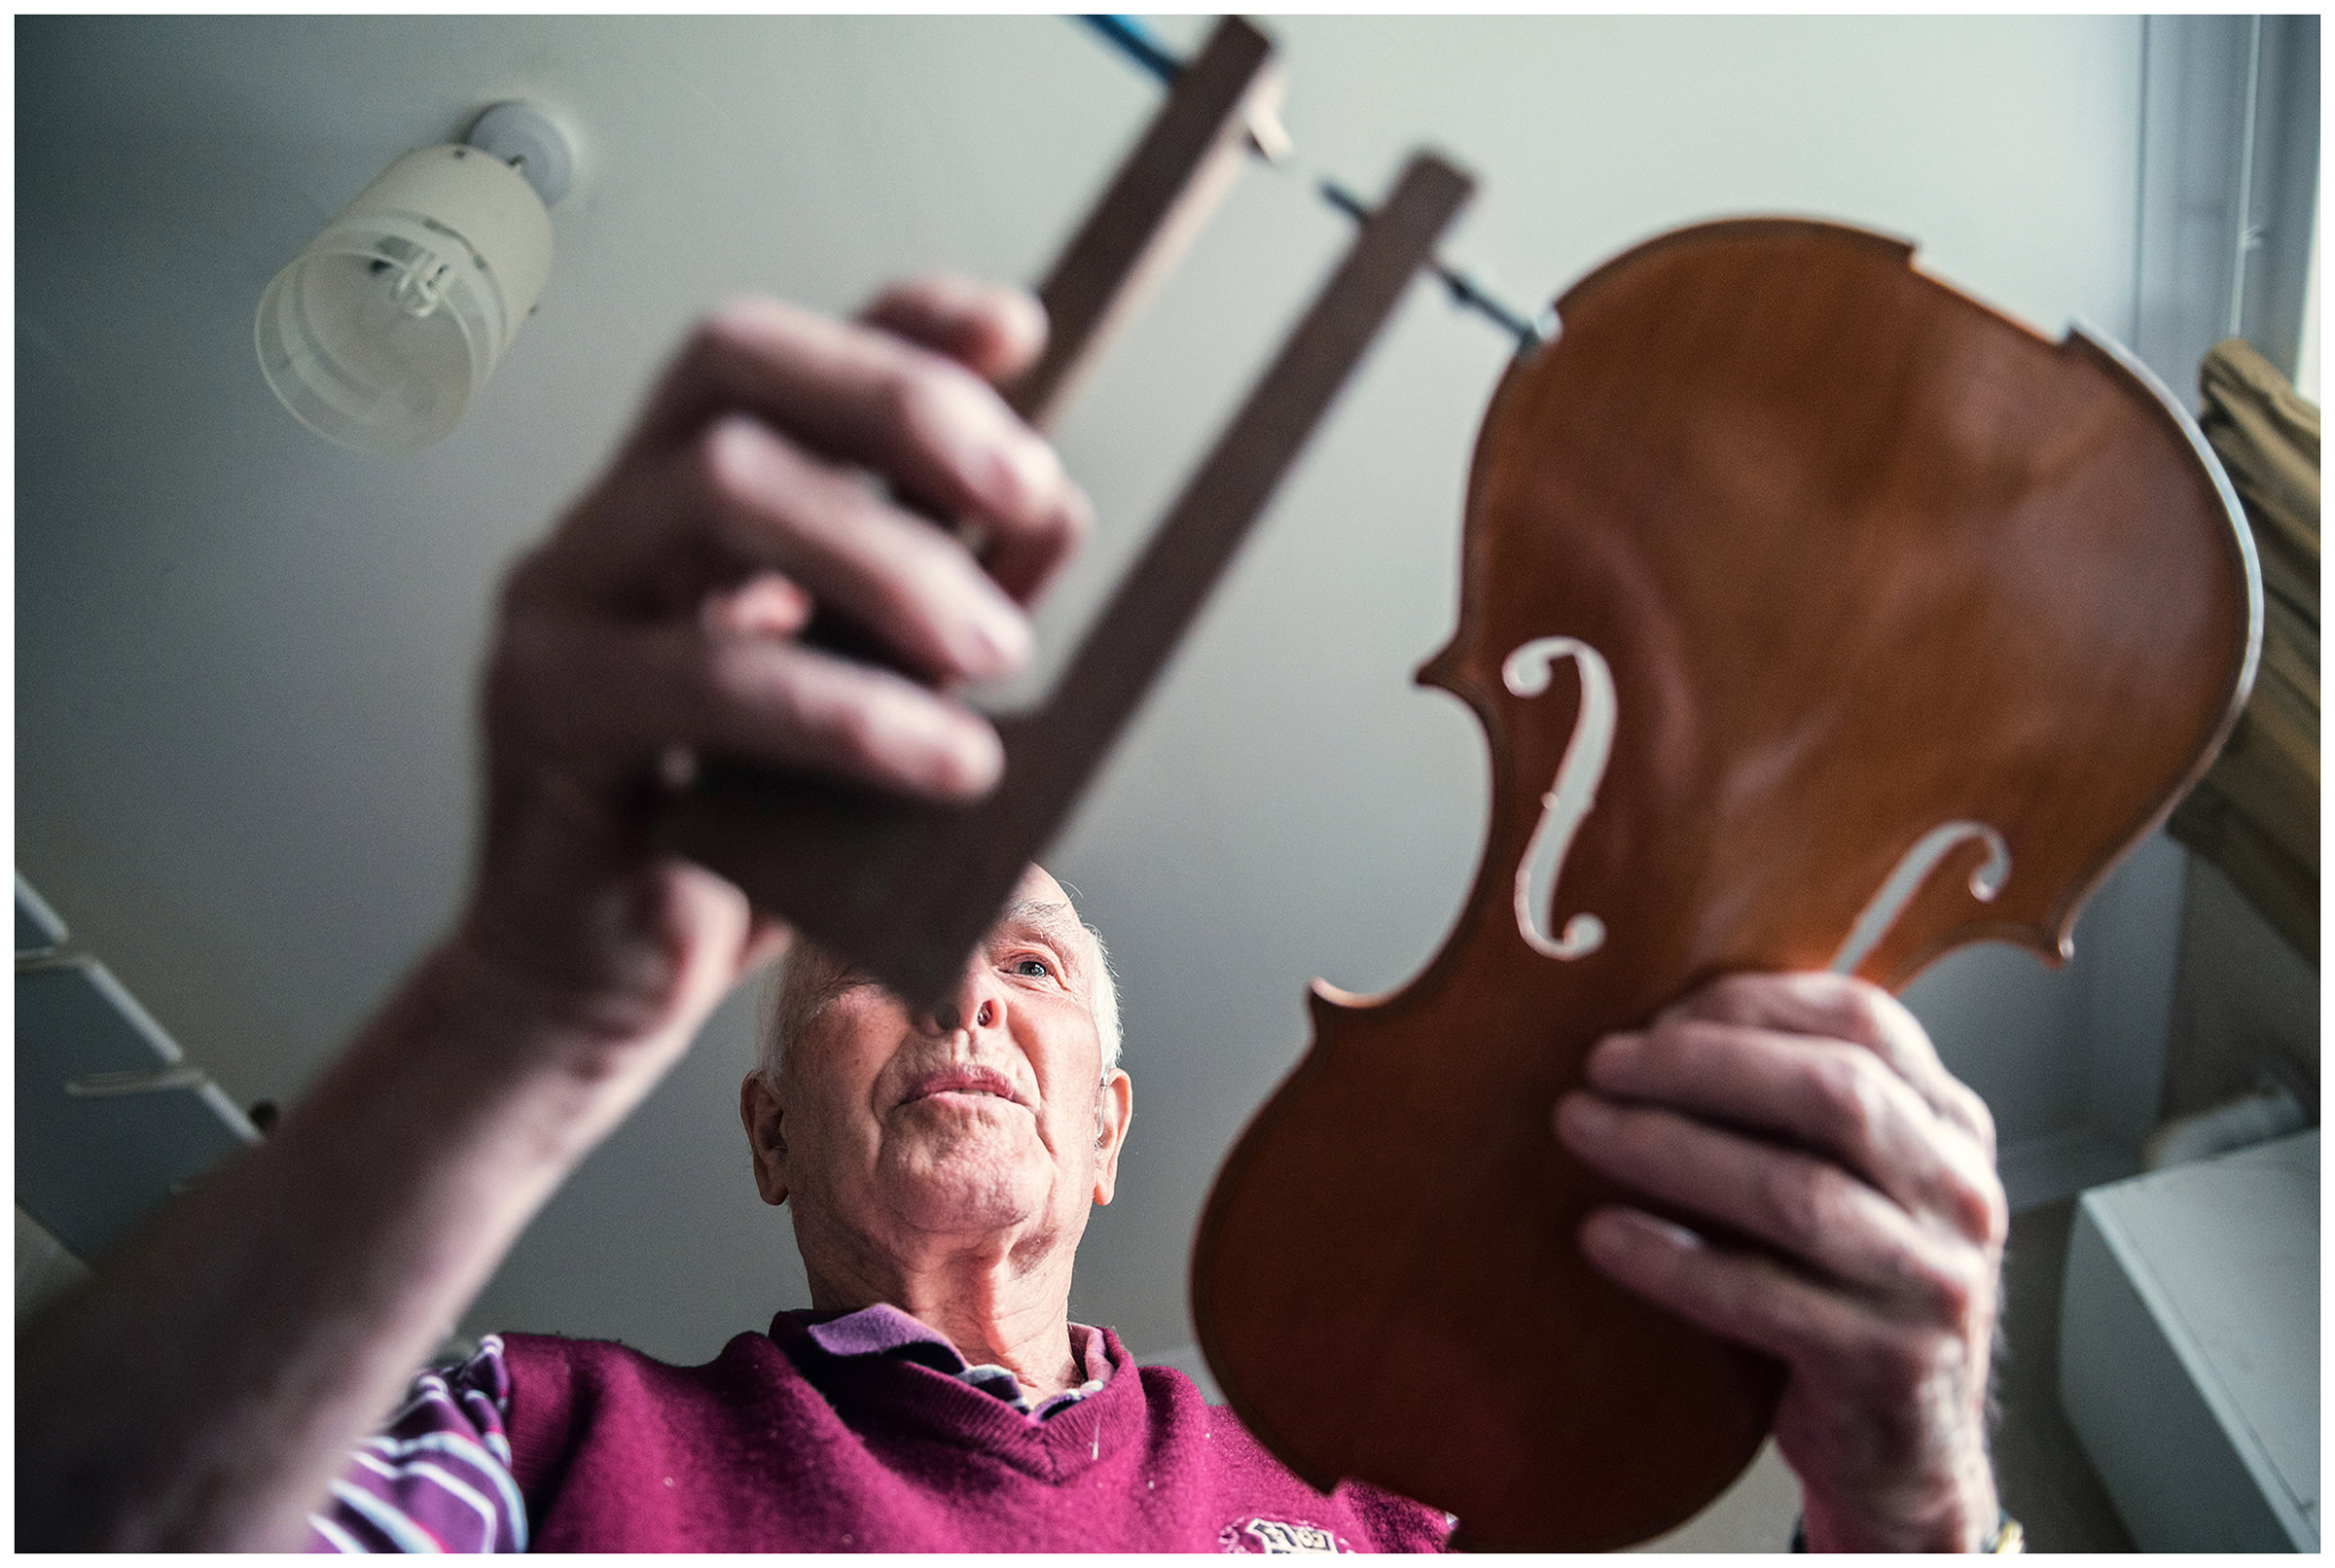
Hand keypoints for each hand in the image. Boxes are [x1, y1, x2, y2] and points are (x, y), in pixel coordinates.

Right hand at [460, 276, 1092, 1058]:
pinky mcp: (546, 712)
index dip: (899, 321)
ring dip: (891, 554)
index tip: (1023, 333)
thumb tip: (1057, 512)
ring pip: (714, 485)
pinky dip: (850, 710)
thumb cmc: (741, 845)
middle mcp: (612, 519)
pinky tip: (944, 759)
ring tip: (998, 651)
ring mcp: (563, 600)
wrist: (597, 991)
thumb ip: (950, 608)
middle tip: (1031, 497)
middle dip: (905, 406)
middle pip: (736, 366)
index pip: (780, 351)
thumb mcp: (881, 709)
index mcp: (687, 500)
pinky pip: (702, 675)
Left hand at [1554, 972, 2006, 1551]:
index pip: (1865, 1021)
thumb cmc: (1847, 1298)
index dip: (1751, 1006)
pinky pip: (1765, 1298)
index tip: (1652, 1015)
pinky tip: (1603, 1234)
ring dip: (1669, 1150)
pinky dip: (1672, 1260)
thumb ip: (1790, 1113)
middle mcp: (1961, 1195)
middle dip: (1701, 1066)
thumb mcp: (1850, 1187)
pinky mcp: (1889, 1365)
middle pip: (1834, 1093)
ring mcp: (1935, 1282)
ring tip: (1580, 1129)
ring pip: (1796, 1193)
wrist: (1908, 1458)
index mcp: (1950, 1128)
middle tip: (1601, 1066)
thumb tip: (1650, 1033)